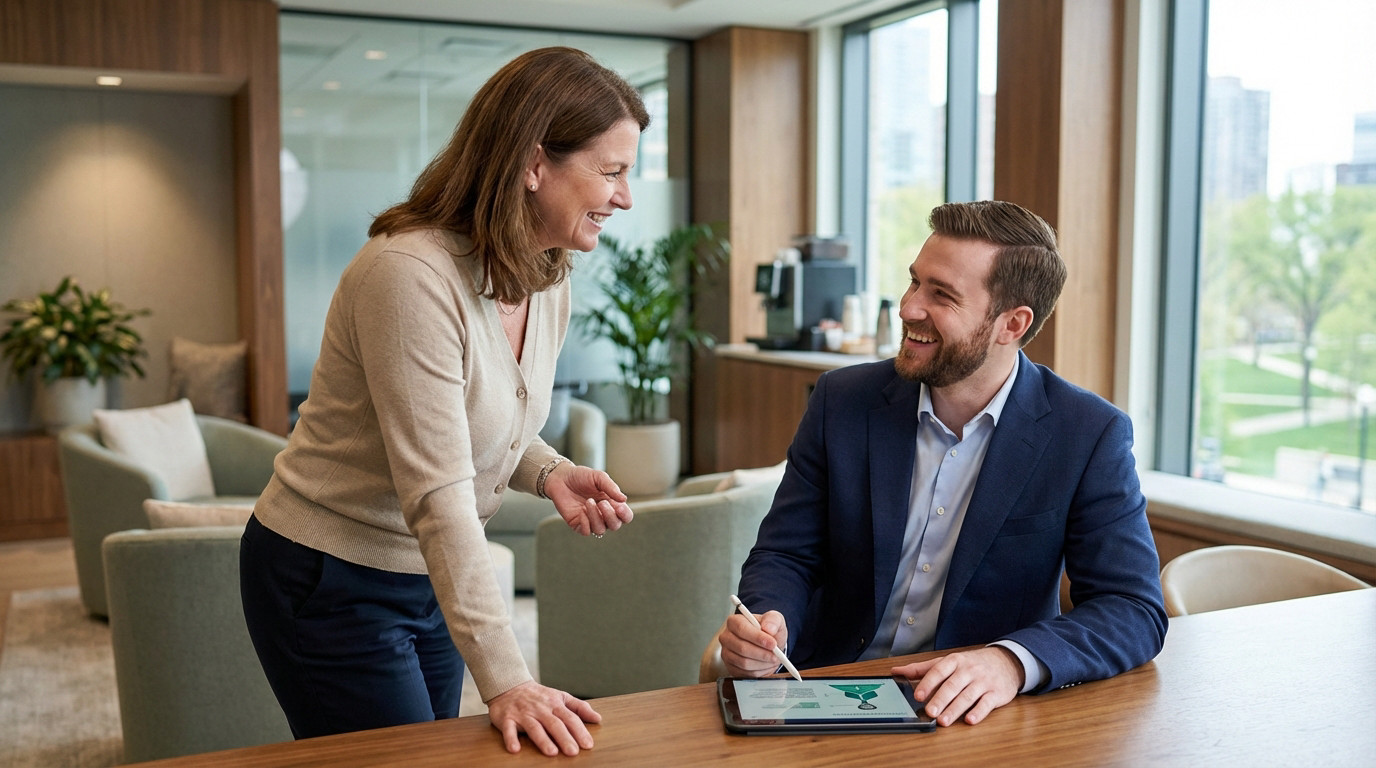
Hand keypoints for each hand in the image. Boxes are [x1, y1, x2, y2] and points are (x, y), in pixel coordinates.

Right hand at [486, 680, 601, 755]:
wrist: (510, 685)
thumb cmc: (539, 696)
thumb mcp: (561, 697)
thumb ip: (579, 707)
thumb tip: (598, 719)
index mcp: (555, 704)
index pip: (570, 718)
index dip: (579, 731)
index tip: (588, 744)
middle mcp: (540, 709)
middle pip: (554, 724)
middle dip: (564, 738)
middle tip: (573, 752)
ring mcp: (523, 714)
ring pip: (534, 727)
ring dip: (543, 740)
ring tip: (552, 752)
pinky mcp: (507, 719)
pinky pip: (509, 729)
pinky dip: (511, 739)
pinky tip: (515, 749)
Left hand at [543, 464, 633, 536]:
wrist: (561, 478)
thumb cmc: (581, 476)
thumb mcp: (598, 477)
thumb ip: (611, 487)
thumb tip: (624, 499)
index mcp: (612, 504)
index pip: (625, 516)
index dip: (625, 514)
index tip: (619, 506)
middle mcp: (603, 514)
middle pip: (615, 525)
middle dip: (610, 516)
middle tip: (602, 502)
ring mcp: (590, 520)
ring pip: (600, 530)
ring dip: (596, 517)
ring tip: (589, 502)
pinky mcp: (578, 524)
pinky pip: (586, 531)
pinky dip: (586, 523)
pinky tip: (581, 511)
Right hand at [718, 610, 788, 676]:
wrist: (767, 645)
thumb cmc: (768, 631)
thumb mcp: (775, 619)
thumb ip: (773, 620)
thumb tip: (768, 628)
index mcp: (734, 621)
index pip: (742, 629)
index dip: (757, 637)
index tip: (772, 644)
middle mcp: (726, 637)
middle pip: (742, 648)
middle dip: (762, 653)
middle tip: (776, 655)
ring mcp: (727, 653)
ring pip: (744, 662)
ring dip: (762, 663)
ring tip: (772, 659)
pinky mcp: (730, 667)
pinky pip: (745, 673)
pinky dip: (759, 671)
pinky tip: (765, 664)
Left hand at [891, 646, 1022, 725]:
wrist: (1005, 662)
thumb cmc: (971, 664)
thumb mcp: (948, 662)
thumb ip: (923, 669)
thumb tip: (897, 671)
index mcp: (955, 661)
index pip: (939, 671)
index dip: (928, 683)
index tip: (918, 695)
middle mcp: (969, 671)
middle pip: (953, 685)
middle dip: (940, 699)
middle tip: (929, 712)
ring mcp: (983, 682)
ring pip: (968, 696)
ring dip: (955, 709)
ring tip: (943, 721)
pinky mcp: (996, 694)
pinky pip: (987, 703)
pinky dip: (978, 712)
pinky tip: (970, 719)